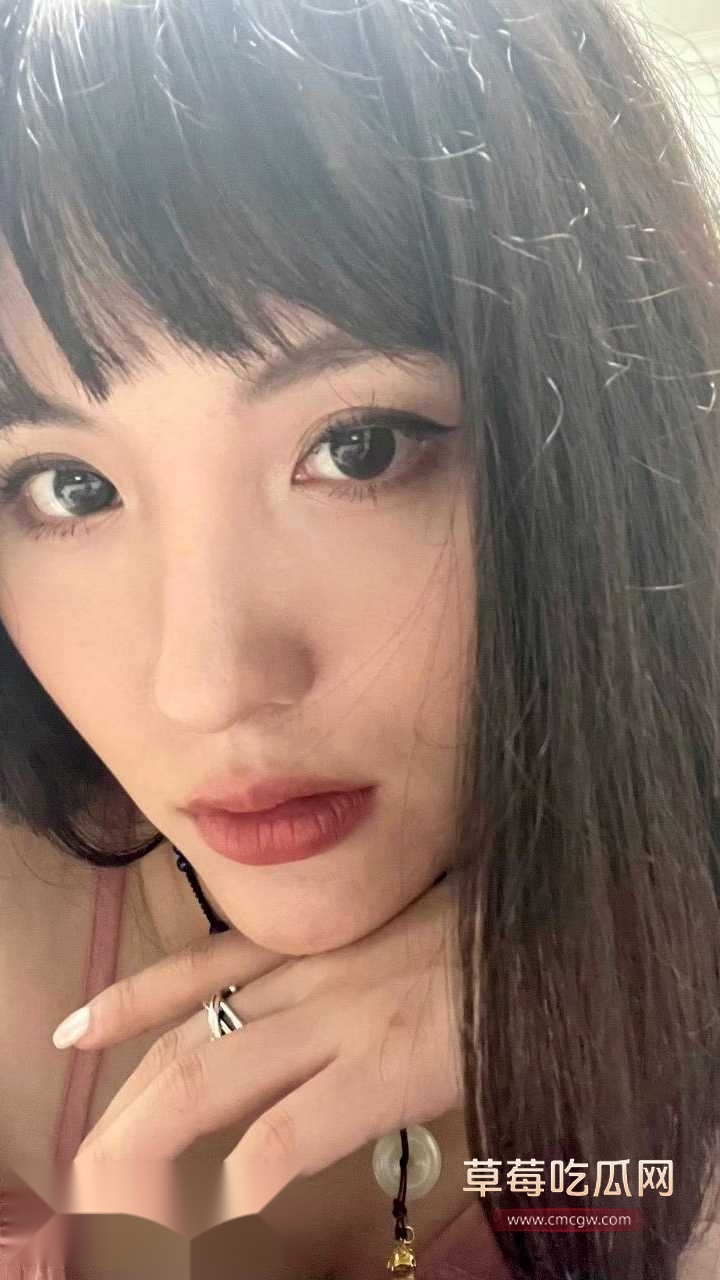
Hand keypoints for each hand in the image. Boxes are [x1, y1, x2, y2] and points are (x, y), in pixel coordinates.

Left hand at [64, 872, 461, 1217]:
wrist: (561, 928)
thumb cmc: (492, 932)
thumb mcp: (409, 932)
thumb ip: (356, 967)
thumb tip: (320, 1012)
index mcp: (315, 944)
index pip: (198, 967)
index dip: (133, 999)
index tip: (81, 1027)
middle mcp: (308, 975)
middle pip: (186, 1044)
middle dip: (128, 1111)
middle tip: (90, 1170)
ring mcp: (340, 1018)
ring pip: (209, 1081)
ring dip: (152, 1150)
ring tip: (122, 1209)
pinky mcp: (382, 1065)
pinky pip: (289, 1132)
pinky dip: (245, 1179)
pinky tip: (226, 1216)